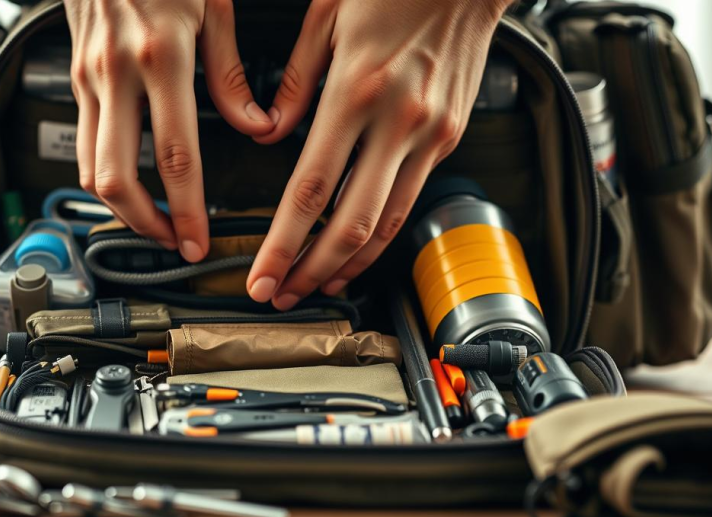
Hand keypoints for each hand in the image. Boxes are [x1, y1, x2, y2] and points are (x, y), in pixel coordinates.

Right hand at [65, 0, 274, 261]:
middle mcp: (117, 73)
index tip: (197, 239)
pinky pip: (84, 141)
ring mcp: (88, 78)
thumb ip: (232, 75)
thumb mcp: (214, 7)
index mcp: (161, 57)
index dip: (187, 210)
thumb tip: (257, 125)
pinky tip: (129, 182)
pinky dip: (104, 173)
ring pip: (89, 166)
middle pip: (116, 177)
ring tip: (151, 222)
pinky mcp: (74, 77)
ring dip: (119, 206)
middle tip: (170, 242)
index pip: (176, 158)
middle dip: (145, 224)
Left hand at [245, 0, 512, 309]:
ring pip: (387, 224)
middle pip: (350, 224)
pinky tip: (358, 250)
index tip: (262, 275)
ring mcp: (430, 134)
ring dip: (349, 264)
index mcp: (357, 90)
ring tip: (317, 284)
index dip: (283, 244)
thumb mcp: (325, 15)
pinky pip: (411, 200)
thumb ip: (293, 83)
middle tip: (282, 294)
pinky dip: (381, 234)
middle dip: (311, 270)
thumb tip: (269, 133)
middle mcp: (398, 121)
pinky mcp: (449, 137)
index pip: (311, 190)